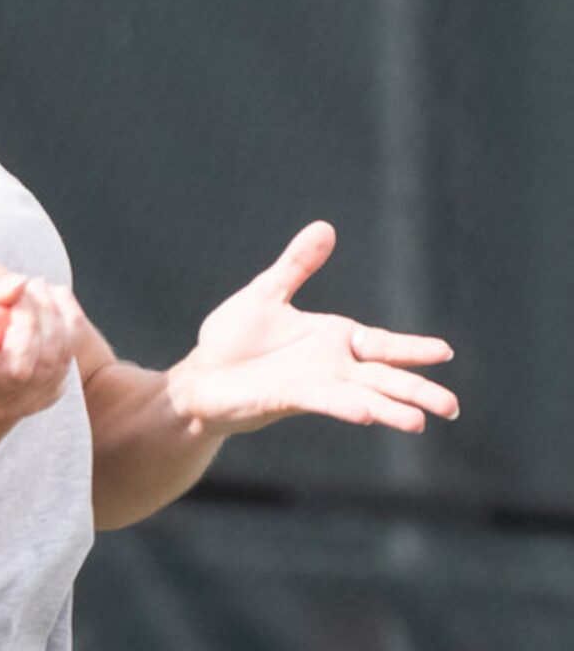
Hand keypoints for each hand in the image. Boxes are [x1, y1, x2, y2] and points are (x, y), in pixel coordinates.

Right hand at [0, 264, 75, 423]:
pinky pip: (66, 363)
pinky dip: (67, 326)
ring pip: (48, 366)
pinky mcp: (44, 397)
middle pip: (17, 372)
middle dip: (30, 321)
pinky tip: (54, 304)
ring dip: (52, 316)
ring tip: (39, 288)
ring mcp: (14, 405)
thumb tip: (18, 287)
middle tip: (27, 286)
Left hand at [169, 221, 458, 435]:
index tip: (446, 353)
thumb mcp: (266, 293)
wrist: (198, 375)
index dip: (412, 349)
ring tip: (419, 422)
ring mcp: (311, 386)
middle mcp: (330, 367)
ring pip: (361, 398)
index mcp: (332, 340)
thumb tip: (325, 227)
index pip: (382, 344)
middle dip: (417, 390)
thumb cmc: (231, 340)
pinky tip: (368, 414)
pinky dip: (345, 405)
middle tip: (453, 407)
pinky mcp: (286, 398)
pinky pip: (322, 401)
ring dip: (390, 408)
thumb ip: (297, 265)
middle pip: (383, 379)